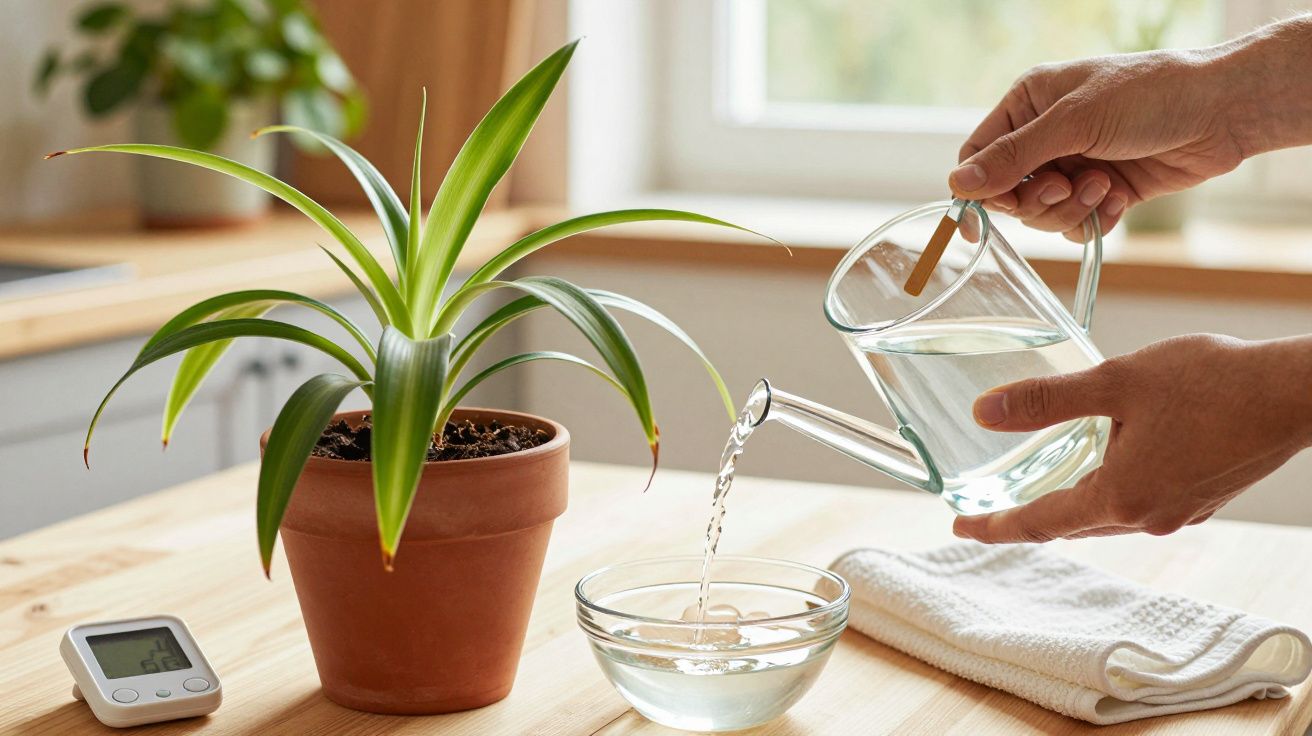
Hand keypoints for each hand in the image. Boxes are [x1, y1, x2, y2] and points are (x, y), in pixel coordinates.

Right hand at [948, 17, 1311, 239]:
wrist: (1222, 110)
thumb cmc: (1149, 96)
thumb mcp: (1073, 122)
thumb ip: (1013, 157)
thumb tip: (958, 184)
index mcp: (1029, 103)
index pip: (979, 155)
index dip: (979, 189)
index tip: (984, 219)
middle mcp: (1046, 134)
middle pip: (1009, 192)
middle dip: (1037, 199)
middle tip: (1067, 186)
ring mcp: (1075, 163)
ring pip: (1043, 213)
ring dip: (1071, 209)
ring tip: (1105, 186)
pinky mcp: (1104, 190)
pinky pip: (1076, 224)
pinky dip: (1094, 220)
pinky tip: (1120, 201)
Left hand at [953, 334, 1311, 542]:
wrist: (1295, 392)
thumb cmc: (1209, 382)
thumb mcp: (1114, 382)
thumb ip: (1046, 401)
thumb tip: (983, 412)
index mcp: (1119, 497)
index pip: (1038, 523)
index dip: (994, 526)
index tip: (959, 526)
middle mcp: (1148, 517)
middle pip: (1072, 523)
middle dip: (1030, 516)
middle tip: (990, 507)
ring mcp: (1180, 511)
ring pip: (1109, 513)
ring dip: (1073, 501)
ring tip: (1044, 482)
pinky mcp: (1204, 496)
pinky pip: (1142, 501)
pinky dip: (1112, 488)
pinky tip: (1110, 461)